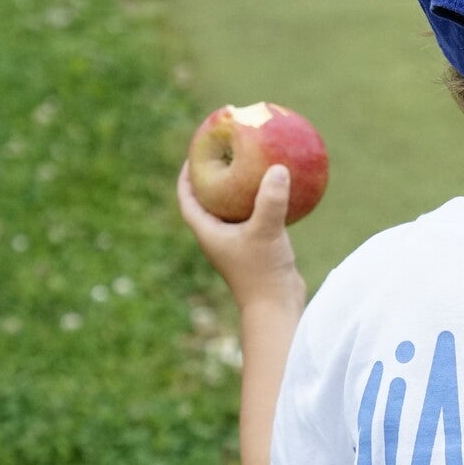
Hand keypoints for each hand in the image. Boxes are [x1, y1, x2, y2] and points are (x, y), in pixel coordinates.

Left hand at [176, 159, 303, 311]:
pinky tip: (274, 193)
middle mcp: (218, 238)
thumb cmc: (263, 272)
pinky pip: (251, 220)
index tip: (192, 156)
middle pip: (206, 203)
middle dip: (211, 180)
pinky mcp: (254, 250)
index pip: (187, 199)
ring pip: (230, 212)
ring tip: (246, 170)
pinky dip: (257, 205)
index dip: (186, 177)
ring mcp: (236, 245)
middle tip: (222, 157)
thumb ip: (271, 200)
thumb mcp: (266, 231)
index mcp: (208, 232)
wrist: (276, 308)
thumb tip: (278, 168)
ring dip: (234, 193)